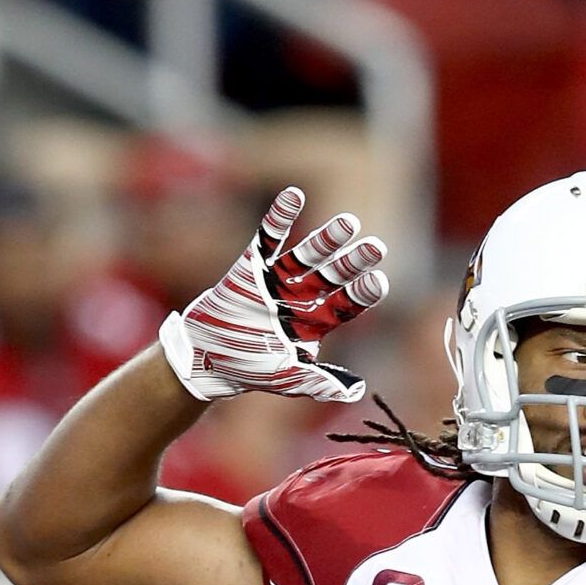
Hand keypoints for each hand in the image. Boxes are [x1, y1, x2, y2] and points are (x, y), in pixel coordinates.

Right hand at [158, 186, 388, 404]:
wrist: (207, 359)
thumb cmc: (249, 370)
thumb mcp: (289, 380)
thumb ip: (321, 383)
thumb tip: (355, 390)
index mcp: (315, 322)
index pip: (347, 303)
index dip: (362, 292)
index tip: (378, 281)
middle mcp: (301, 297)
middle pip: (334, 275)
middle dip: (354, 262)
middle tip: (376, 248)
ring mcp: (278, 279)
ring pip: (307, 254)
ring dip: (327, 238)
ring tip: (349, 223)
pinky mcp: (252, 266)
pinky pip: (267, 238)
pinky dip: (279, 216)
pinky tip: (294, 194)